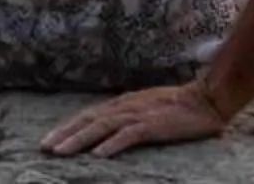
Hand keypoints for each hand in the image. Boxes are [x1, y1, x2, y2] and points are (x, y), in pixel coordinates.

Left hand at [41, 80, 231, 157]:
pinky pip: (129, 135)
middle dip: (65, 134)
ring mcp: (141, 114)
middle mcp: (128, 106)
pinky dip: (112, 144)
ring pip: (103, 126)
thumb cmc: (180, 105)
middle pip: (90, 119)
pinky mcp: (155, 125)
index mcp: (125, 102)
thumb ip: (128, 115)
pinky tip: (98, 155)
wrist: (209, 98)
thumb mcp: (147, 106)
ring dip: (80, 139)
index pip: (89, 114)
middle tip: (43, 148)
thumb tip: (106, 130)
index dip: (67, 127)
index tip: (47, 141)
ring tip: (61, 152)